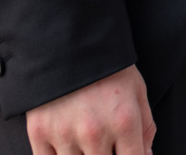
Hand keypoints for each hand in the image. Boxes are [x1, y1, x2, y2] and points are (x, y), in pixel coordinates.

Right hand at [25, 65, 155, 154]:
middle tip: (106, 145)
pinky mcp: (40, 134)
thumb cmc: (107, 66)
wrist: (67, 41)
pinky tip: (68, 145)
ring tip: (87, 143)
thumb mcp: (137, 90)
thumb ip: (146, 127)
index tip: (128, 153)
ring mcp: (65, 135)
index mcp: (124, 121)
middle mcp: (95, 132)